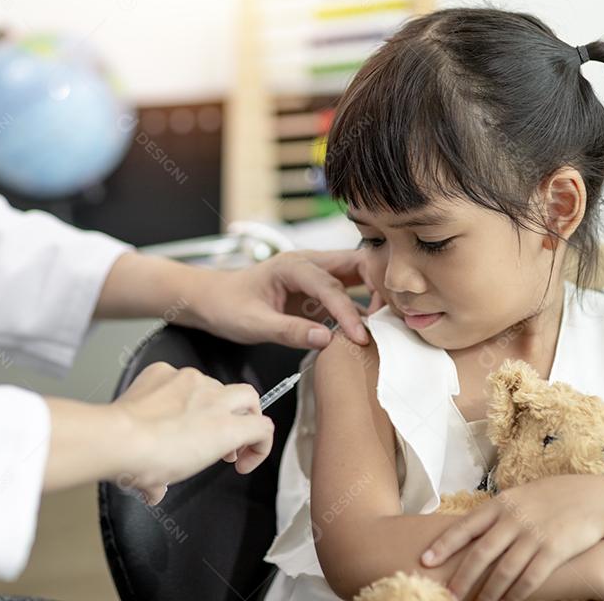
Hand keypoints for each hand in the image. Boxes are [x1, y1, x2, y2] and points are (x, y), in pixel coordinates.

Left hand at [111, 362, 273, 504]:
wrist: (118, 438)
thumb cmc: (148, 460)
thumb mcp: (171, 480)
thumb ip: (172, 481)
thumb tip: (157, 487)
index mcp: (226, 428)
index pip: (263, 428)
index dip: (258, 447)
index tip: (240, 460)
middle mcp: (213, 398)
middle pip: (248, 397)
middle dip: (244, 414)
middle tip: (226, 436)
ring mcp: (189, 380)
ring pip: (212, 385)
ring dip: (206, 403)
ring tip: (184, 423)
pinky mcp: (164, 371)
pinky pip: (178, 377)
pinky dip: (174, 391)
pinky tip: (160, 408)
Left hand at [193, 249, 373, 348]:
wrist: (211, 299)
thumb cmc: (227, 306)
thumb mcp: (253, 324)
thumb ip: (289, 331)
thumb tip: (327, 340)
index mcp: (292, 266)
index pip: (330, 286)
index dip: (347, 313)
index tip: (360, 337)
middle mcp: (309, 264)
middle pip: (358, 263)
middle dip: (379, 285)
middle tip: (392, 316)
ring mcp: (315, 275)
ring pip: (358, 275)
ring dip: (376, 294)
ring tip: (389, 323)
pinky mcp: (317, 291)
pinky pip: (348, 294)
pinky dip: (363, 308)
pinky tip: (372, 328)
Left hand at [420, 475, 603, 600]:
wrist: (593, 498)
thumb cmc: (551, 499)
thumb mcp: (519, 497)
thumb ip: (497, 514)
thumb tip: (471, 532)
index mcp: (500, 504)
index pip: (464, 527)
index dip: (443, 545)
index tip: (425, 561)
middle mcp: (513, 519)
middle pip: (480, 553)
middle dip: (461, 577)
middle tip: (447, 595)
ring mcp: (533, 535)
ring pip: (503, 570)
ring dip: (487, 592)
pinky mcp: (553, 550)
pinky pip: (530, 578)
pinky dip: (516, 594)